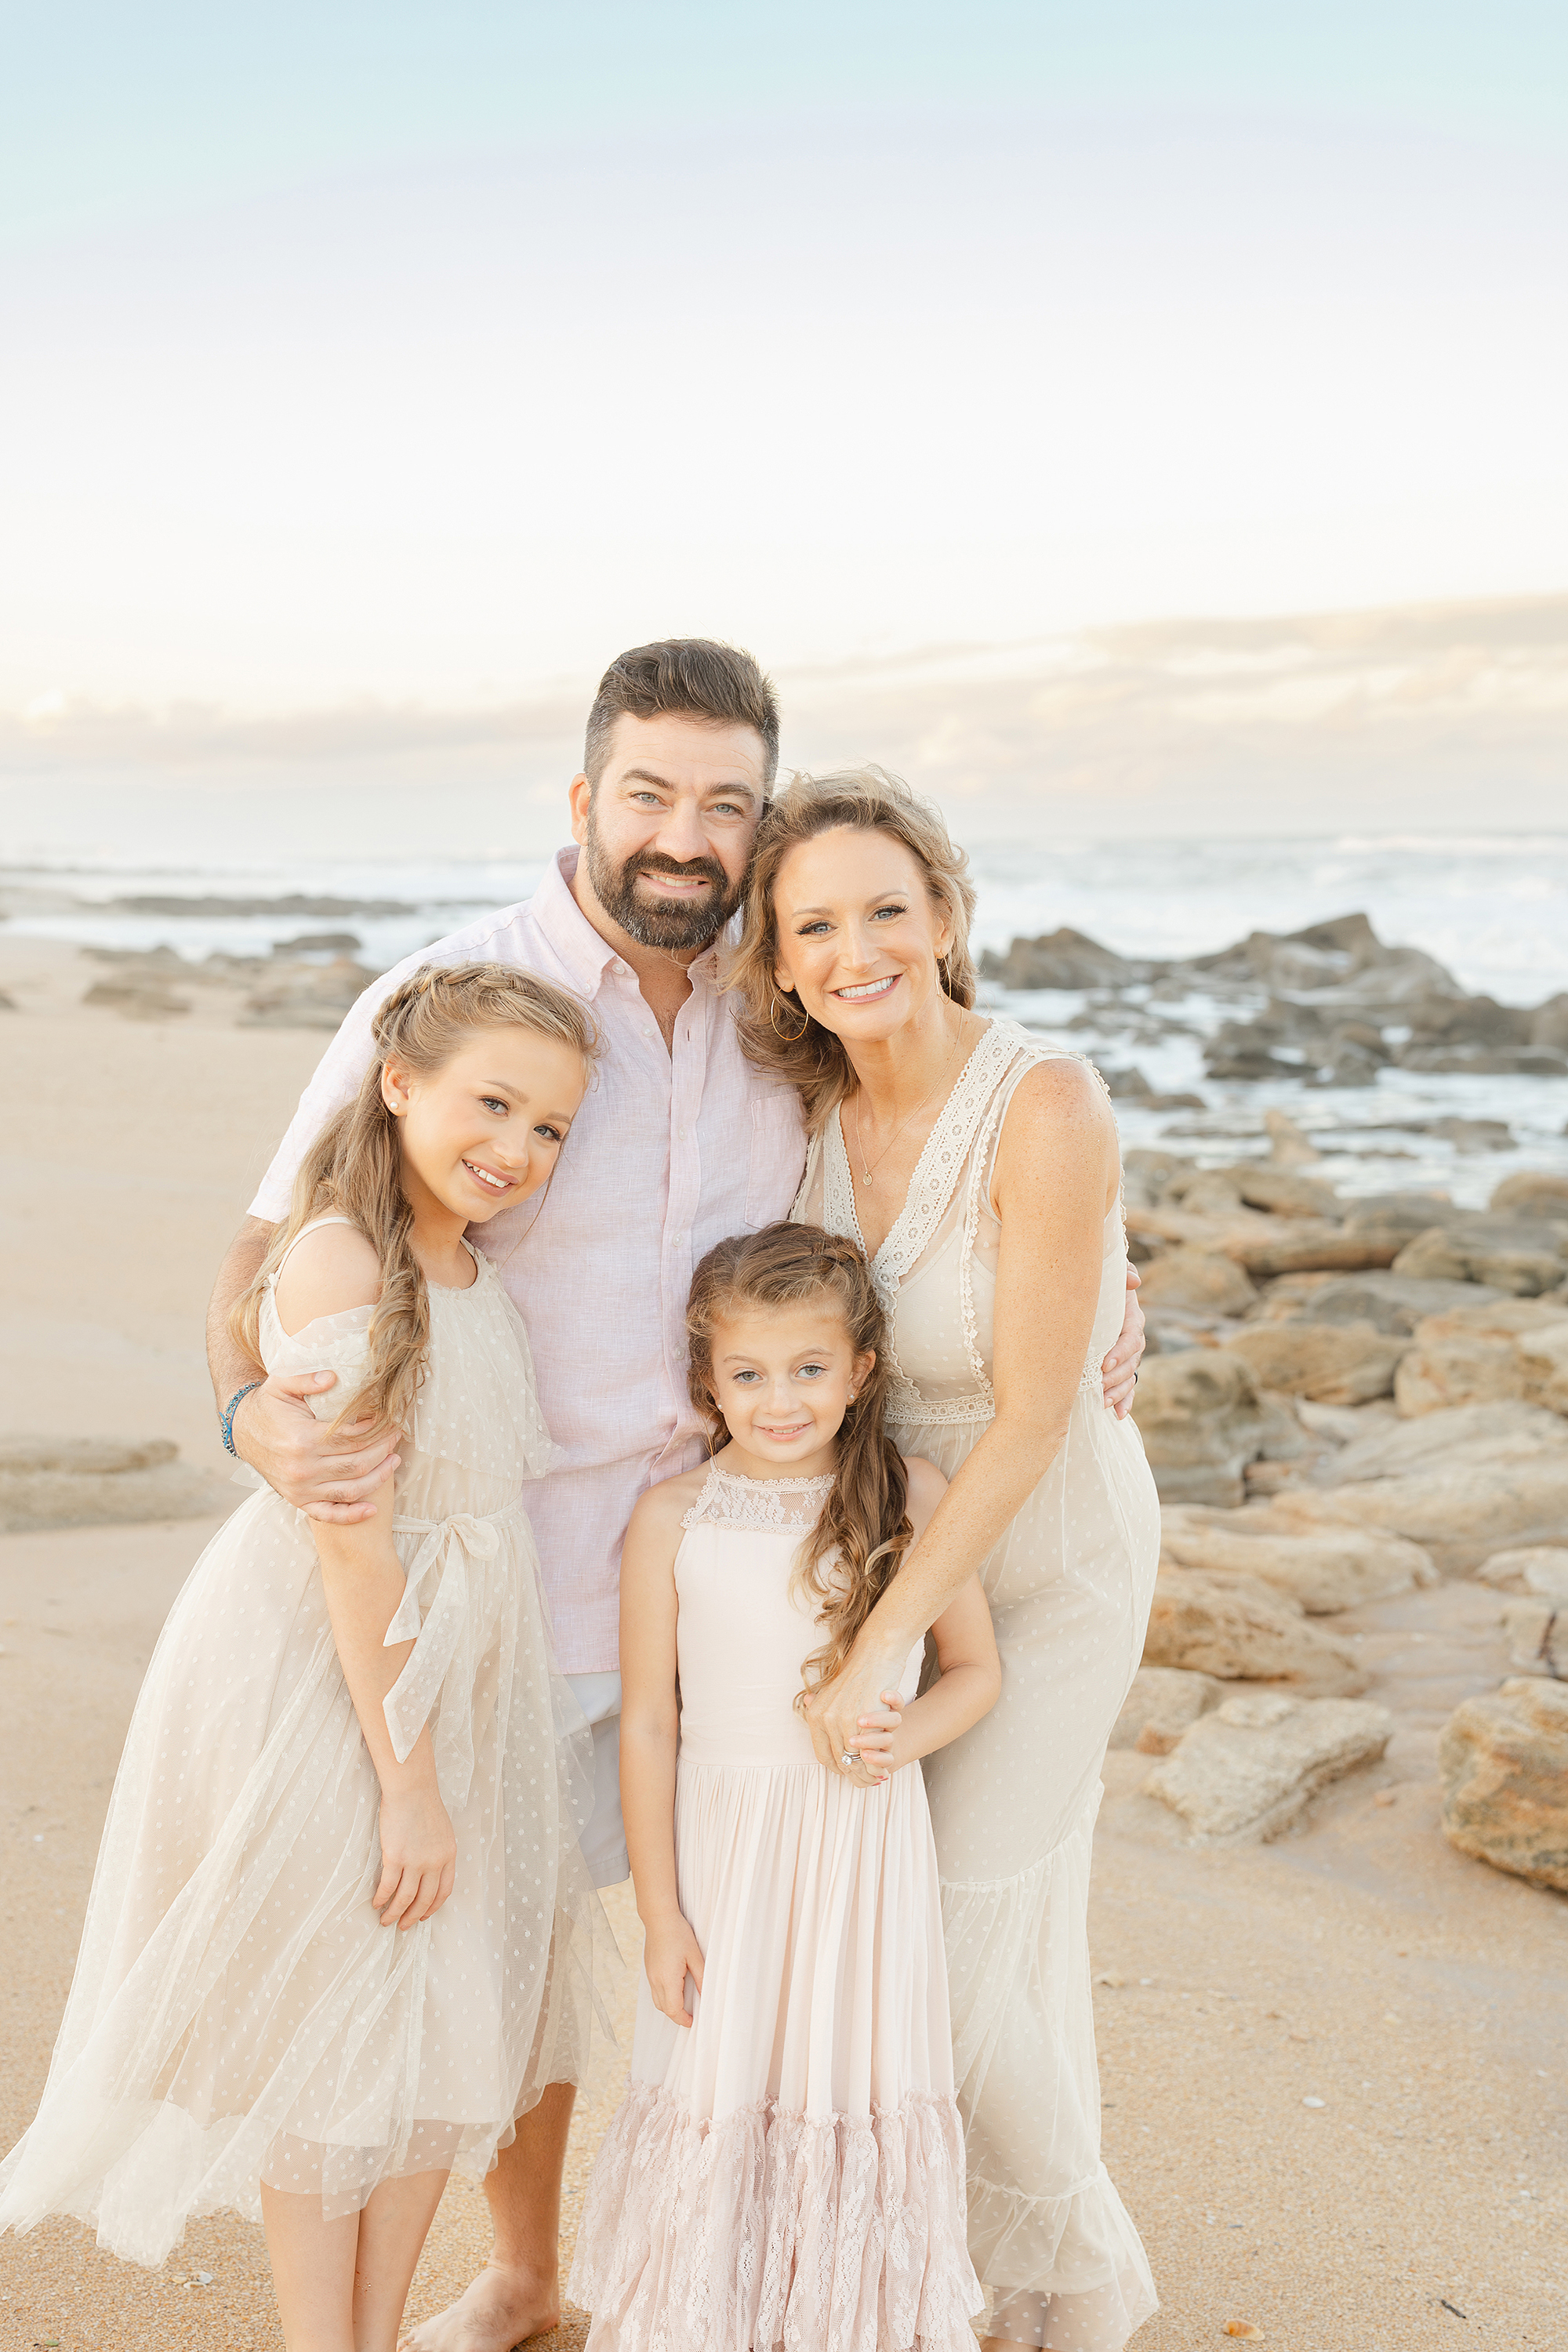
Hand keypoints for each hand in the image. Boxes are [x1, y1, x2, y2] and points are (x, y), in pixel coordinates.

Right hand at [233, 1371, 399, 1522]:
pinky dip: (351, 1515)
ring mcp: (300, 1488)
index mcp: (302, 1439)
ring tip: (394, 1462)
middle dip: (382, 1449)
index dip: (375, 1429)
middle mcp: (302, 1468)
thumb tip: (333, 1377)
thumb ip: (307, 1379)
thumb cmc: (267, 1405)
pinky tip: (372, 1509)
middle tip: (397, 1436)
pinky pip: (328, 1514)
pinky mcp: (297, 1500)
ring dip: (378, 1477)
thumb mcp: (281, 1384)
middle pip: (357, 1463)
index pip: (352, 1437)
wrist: (241, 1430)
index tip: (389, 1419)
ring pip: (350, 1489)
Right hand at [373, 1785, 456, 1929]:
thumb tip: (428, 1870)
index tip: (424, 1915)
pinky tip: (376, 1903)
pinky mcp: (396, 1857)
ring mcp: (415, 1861)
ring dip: (395, 1913)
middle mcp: (435, 1862)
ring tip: (386, 1920)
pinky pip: (388, 1886)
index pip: (444, 1891)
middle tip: (403, 1925)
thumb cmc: (424, 1804)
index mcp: (449, 1855)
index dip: (433, 1907)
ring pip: (405, 1898)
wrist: (411, 1789)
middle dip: (413, 1917)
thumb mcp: (442, 1831)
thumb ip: (438, 1851)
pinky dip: (381, 1898)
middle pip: (425, 1899)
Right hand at [642, 1911, 704, 2026]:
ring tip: (683, 2005)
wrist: (659, 1919)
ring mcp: (650, 1975)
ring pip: (657, 2001)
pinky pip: (654, 1991)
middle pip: (664, 2009)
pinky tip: (674, 1990)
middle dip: (676, 2016)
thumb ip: (701, 1977)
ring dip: (669, 2007)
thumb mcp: (695, 1956)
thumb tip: (705, 1996)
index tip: (693, 2021)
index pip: (673, 2009)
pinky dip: (664, 1997)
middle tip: (690, 2016)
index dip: (683, 2019)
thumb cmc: (678, 1934)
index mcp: (668, 1979)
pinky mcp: (648, 1970)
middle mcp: (656, 1980)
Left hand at [804, 1640, 915, 1778]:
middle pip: (839, 1759)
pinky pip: (868, 1750)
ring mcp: (843, 1720)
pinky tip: (884, 1761)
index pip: (822, 1754)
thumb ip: (823, 1707)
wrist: (875, 1653)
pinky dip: (877, 1759)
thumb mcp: (833, 1691)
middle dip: (854, 1773)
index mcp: (815, 1715)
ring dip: (867, 1771)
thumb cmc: (858, 1672)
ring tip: (876, 1777)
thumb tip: (812, 1708)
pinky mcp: (863, 1720)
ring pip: (854, 1758)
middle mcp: (825, 1719)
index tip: (848, 1771)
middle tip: (867, 1780)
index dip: (837, 1766)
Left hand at [1101, 1264, 1144, 1419]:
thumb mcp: (1112, 1274)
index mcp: (1132, 1320)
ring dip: (1118, 1393)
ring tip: (1102, 1403)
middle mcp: (1134, 1340)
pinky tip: (1118, 1415)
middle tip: (1098, 1388)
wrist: (1094, 1297)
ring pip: (1129, 1378)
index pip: (1131, 1339)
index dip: (1120, 1352)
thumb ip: (1124, 1272)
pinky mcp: (1121, 1369)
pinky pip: (1128, 1388)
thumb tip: (1134, 1282)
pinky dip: (1125, 1401)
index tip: (1104, 1363)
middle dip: (1115, 1378)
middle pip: (1131, 1364)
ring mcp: (1128, 1357)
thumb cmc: (1102, 1285)